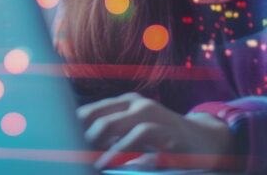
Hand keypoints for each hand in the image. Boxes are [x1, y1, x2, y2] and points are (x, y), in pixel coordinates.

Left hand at [77, 92, 235, 170]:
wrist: (209, 142)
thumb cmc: (166, 142)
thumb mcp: (137, 137)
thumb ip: (114, 138)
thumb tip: (81, 150)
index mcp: (124, 104)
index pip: (88, 112)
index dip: (71, 127)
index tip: (57, 146)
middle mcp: (136, 104)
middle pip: (94, 116)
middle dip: (78, 138)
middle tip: (67, 157)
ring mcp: (152, 115)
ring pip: (111, 124)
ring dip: (93, 146)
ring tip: (84, 162)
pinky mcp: (167, 131)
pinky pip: (139, 136)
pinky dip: (121, 151)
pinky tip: (110, 164)